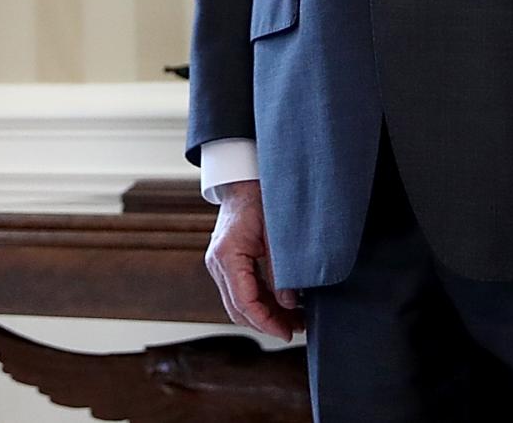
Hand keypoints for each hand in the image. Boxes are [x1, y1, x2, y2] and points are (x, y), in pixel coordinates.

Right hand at [205, 180, 303, 339]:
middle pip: (237, 309)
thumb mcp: (276, 235)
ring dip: (264, 315)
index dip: (266, 322)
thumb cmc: (259, 199)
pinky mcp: (226, 263)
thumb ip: (280, 270)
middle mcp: (217, 262)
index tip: (287, 333)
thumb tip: (290, 304)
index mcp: (227, 255)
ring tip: (294, 319)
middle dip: (266, 323)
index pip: (244, 302)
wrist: (244, 181)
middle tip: (295, 330)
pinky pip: (241, 291)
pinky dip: (260, 302)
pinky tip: (283, 305)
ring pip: (238, 303)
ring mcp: (219, 264)